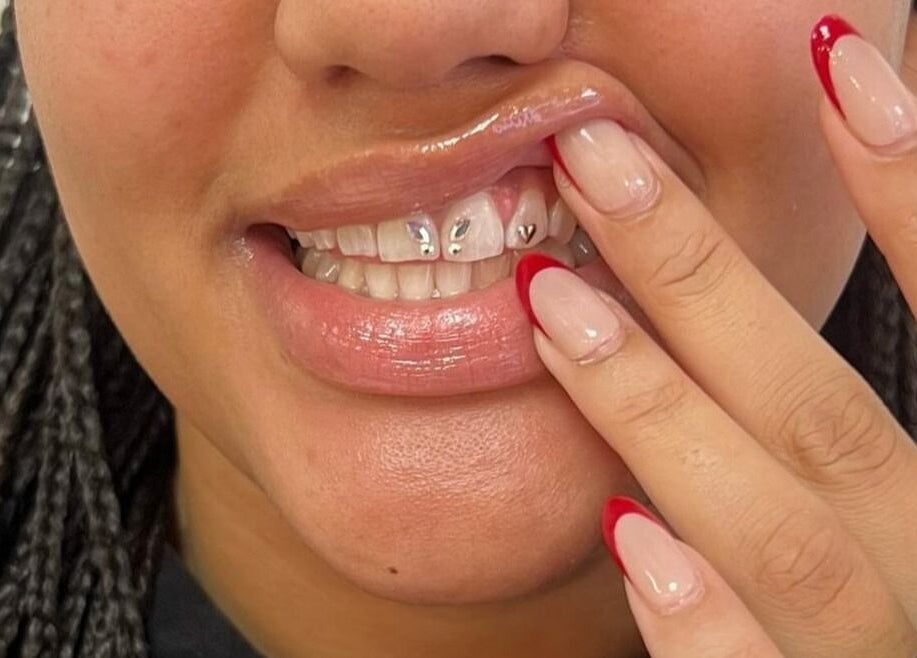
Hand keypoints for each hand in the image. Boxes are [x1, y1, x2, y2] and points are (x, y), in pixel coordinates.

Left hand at [514, 14, 916, 657]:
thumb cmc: (861, 604)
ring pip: (785, 532)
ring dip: (662, 412)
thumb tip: (703, 291)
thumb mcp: (865, 502)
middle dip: (704, 280)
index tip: (839, 67)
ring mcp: (887, 647)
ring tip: (552, 304)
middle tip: (593, 163)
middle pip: (824, 412)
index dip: (914, 191)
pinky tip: (623, 532)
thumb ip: (804, 420)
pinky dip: (701, 617)